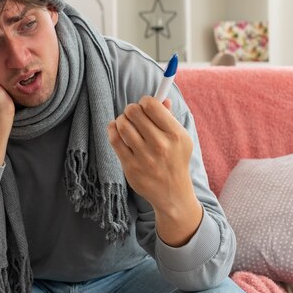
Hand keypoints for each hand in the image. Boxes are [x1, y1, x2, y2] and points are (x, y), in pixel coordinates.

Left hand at [107, 96, 201, 245]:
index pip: (152, 105)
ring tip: (125, 123)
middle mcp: (160, 145)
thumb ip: (169, 118)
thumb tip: (162, 99)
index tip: (144, 106)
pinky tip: (116, 130)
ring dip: (121, 120)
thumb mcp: (180, 139)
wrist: (172, 193)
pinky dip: (112, 130)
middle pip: (134, 112)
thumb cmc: (175, 161)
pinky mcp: (130, 167)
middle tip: (132, 114)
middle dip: (131, 110)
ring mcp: (144, 157)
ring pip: (122, 125)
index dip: (145, 101)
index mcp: (175, 134)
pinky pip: (114, 140)